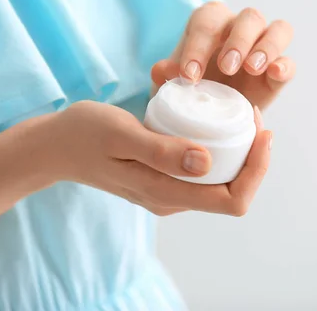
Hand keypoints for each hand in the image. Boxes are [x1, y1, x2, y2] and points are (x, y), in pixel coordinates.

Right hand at [33, 101, 271, 215]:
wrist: (55, 145)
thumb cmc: (84, 135)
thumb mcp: (121, 134)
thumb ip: (161, 151)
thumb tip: (206, 163)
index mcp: (165, 193)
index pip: (232, 200)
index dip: (256, 170)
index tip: (261, 130)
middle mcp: (171, 198)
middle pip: (232, 191)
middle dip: (253, 157)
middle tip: (253, 115)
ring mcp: (166, 190)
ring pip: (220, 181)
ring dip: (238, 152)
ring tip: (240, 115)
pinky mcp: (162, 177)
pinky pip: (202, 170)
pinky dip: (218, 148)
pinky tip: (215, 122)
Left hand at [152, 2, 295, 109]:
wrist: (208, 118)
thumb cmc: (188, 91)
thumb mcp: (171, 86)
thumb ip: (166, 76)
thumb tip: (161, 70)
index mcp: (209, 25)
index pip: (207, 22)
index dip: (198, 45)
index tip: (189, 76)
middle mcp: (240, 29)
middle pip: (249, 18)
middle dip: (238, 41)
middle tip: (226, 68)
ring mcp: (264, 48)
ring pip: (278, 30)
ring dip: (267, 46)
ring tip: (252, 68)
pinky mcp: (279, 73)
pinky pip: (289, 62)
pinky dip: (284, 65)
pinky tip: (274, 74)